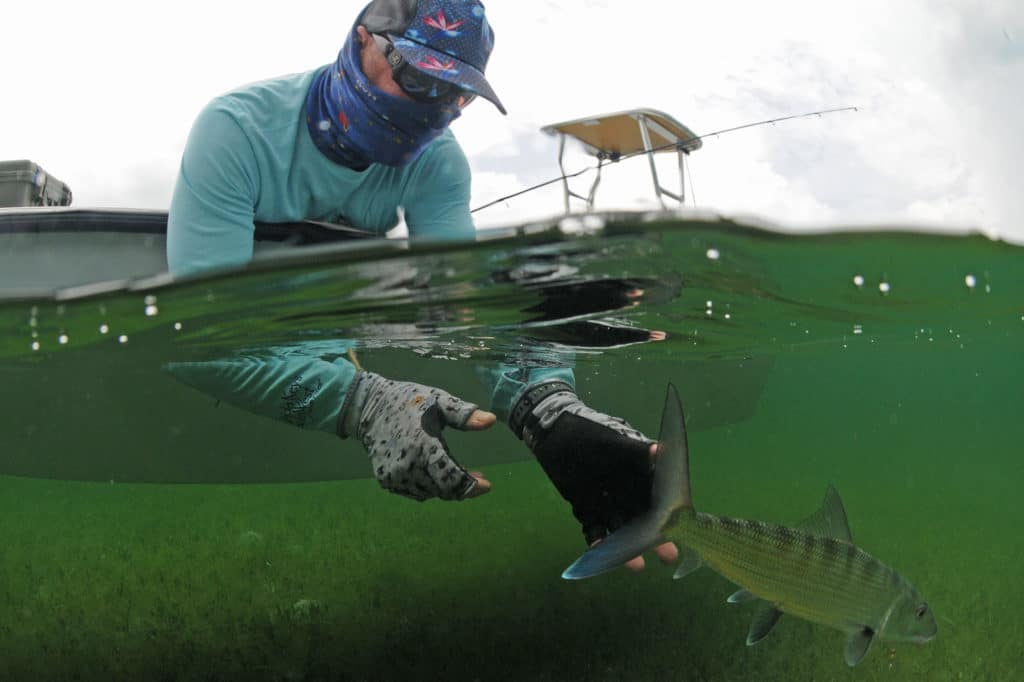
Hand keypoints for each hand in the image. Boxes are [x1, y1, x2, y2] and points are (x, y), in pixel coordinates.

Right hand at [341, 371, 495, 500]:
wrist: (368, 406)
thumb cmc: (408, 400)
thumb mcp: (438, 400)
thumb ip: (463, 414)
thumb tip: (491, 421)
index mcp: (424, 446)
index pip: (452, 478)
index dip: (471, 486)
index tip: (487, 484)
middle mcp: (409, 466)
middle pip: (443, 490)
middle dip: (463, 487)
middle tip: (477, 477)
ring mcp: (395, 476)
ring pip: (430, 493)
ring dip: (445, 486)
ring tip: (455, 471)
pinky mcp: (387, 480)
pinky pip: (415, 491)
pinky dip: (428, 486)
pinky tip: (433, 471)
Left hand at [510, 382, 677, 570]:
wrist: (554, 433)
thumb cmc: (589, 432)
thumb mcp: (612, 440)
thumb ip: (635, 450)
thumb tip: (661, 450)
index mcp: (639, 473)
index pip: (660, 496)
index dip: (671, 513)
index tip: (682, 529)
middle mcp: (626, 491)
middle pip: (644, 518)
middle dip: (655, 537)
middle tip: (668, 556)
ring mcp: (607, 502)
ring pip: (621, 528)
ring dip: (628, 547)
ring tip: (636, 566)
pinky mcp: (586, 509)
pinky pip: (593, 529)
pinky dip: (596, 541)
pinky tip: (599, 553)